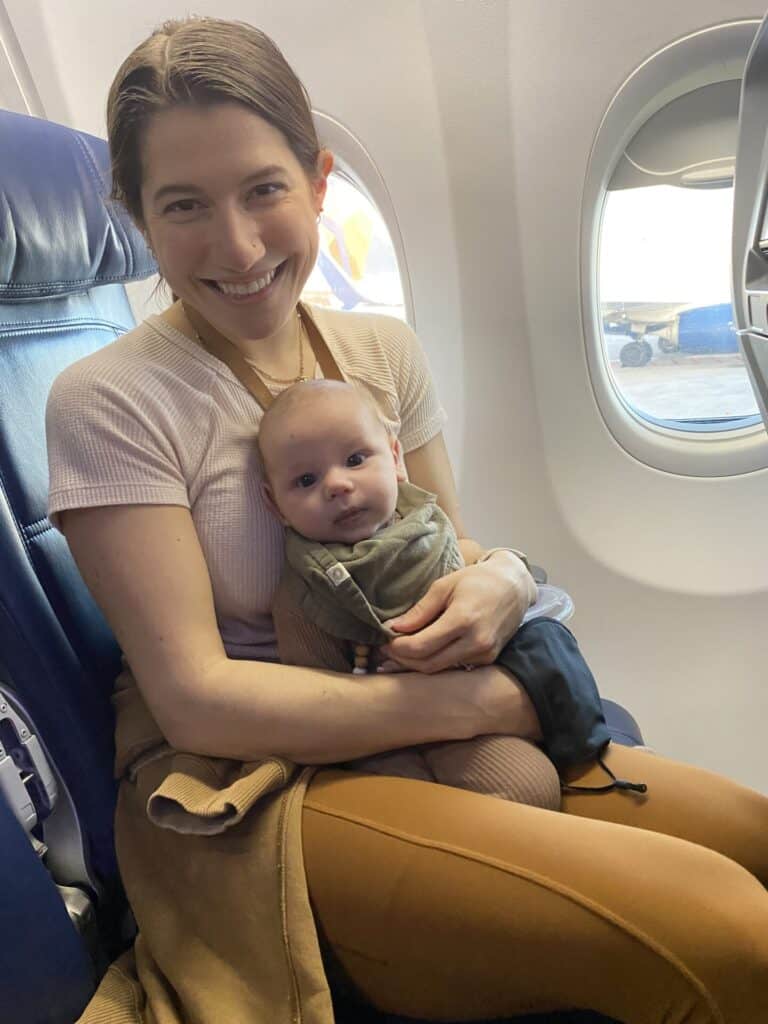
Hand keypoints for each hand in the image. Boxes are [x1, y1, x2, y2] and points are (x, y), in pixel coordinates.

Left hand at [380, 552, 535, 674]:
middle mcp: (476, 642)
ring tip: (402, 650)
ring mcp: (484, 654)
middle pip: (428, 663)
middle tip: (388, 649)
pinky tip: (425, 652)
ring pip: (441, 669)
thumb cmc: (477, 580)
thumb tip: (394, 627)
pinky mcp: (488, 659)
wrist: (514, 587)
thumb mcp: (445, 586)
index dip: (398, 647)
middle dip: (404, 659)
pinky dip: (437, 661)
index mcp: (463, 620)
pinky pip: (454, 667)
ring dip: (418, 663)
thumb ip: (420, 610)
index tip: (386, 640)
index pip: (421, 646)